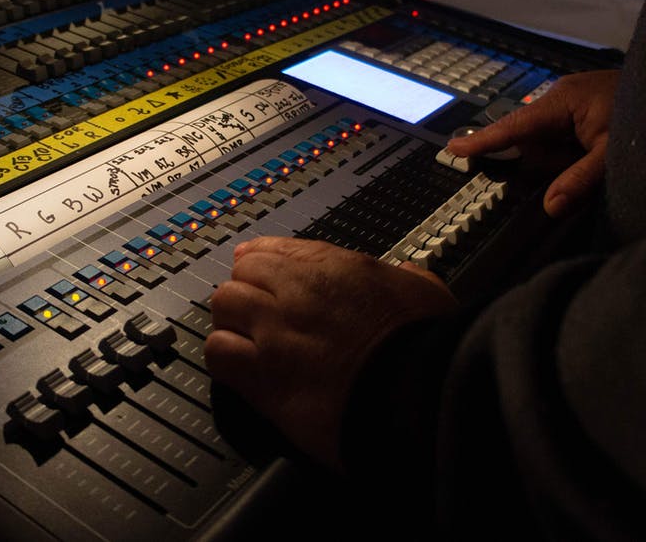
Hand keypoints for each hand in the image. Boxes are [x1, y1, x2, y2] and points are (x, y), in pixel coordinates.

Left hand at [205, 237, 456, 470]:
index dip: (264, 260)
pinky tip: (238, 369)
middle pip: (242, 274)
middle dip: (247, 289)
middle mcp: (298, 292)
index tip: (260, 270)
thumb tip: (406, 275)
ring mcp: (274, 333)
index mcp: (336, 268)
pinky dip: (223, 358)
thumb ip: (408, 277)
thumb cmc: (425, 348)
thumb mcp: (427, 293)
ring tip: (244, 339)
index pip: (276, 248)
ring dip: (231, 321)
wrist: (414, 397)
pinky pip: (218, 354)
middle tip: (257, 312)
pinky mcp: (262, 377)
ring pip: (223, 307)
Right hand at [446, 69, 618, 216]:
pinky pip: (561, 139)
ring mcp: (574, 104)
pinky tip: (581, 162)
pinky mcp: (585, 113)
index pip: (514, 125)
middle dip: (534, 160)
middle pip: (528, 136)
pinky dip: (565, 156)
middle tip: (556, 166)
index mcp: (564, 100)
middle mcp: (562, 98)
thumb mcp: (613, 154)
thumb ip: (580, 181)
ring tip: (585, 161)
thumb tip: (550, 208)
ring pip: (546, 141)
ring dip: (556, 161)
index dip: (483, 141)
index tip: (452, 149)